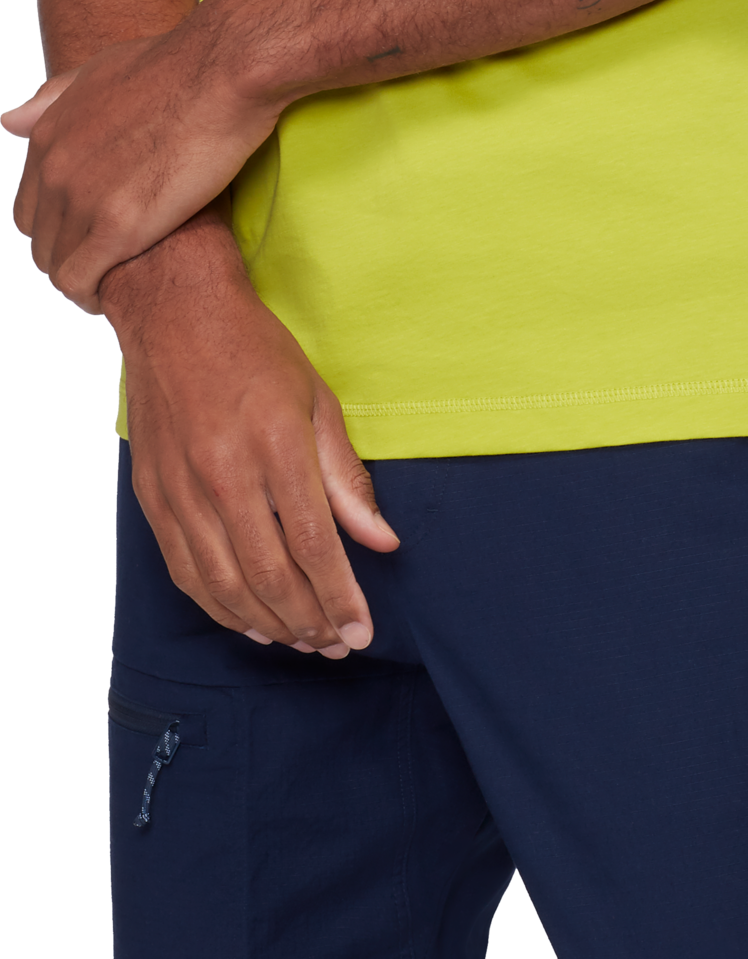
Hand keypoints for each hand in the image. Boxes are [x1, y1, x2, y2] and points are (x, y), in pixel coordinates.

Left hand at [3, 10, 277, 312]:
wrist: (222, 70)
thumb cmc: (176, 65)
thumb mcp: (100, 71)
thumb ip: (54, 99)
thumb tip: (9, 121)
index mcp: (49, 135)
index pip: (30, 205)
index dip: (57, 227)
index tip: (89, 236)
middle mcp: (56, 169)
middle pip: (40, 240)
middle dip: (67, 257)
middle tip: (106, 266)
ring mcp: (82, 198)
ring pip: (57, 265)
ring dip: (80, 282)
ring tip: (113, 285)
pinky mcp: (118, 227)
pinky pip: (80, 281)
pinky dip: (90, 295)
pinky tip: (115, 295)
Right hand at [103, 213, 398, 652]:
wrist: (173, 313)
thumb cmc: (255, 351)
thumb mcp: (317, 401)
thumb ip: (346, 477)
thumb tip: (381, 541)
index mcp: (275, 445)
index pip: (314, 545)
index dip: (341, 598)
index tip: (362, 631)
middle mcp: (224, 474)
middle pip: (271, 576)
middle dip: (309, 622)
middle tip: (336, 645)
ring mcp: (182, 489)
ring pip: (226, 585)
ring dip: (268, 624)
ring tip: (301, 641)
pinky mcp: (154, 497)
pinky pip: (186, 572)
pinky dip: (219, 607)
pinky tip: (247, 620)